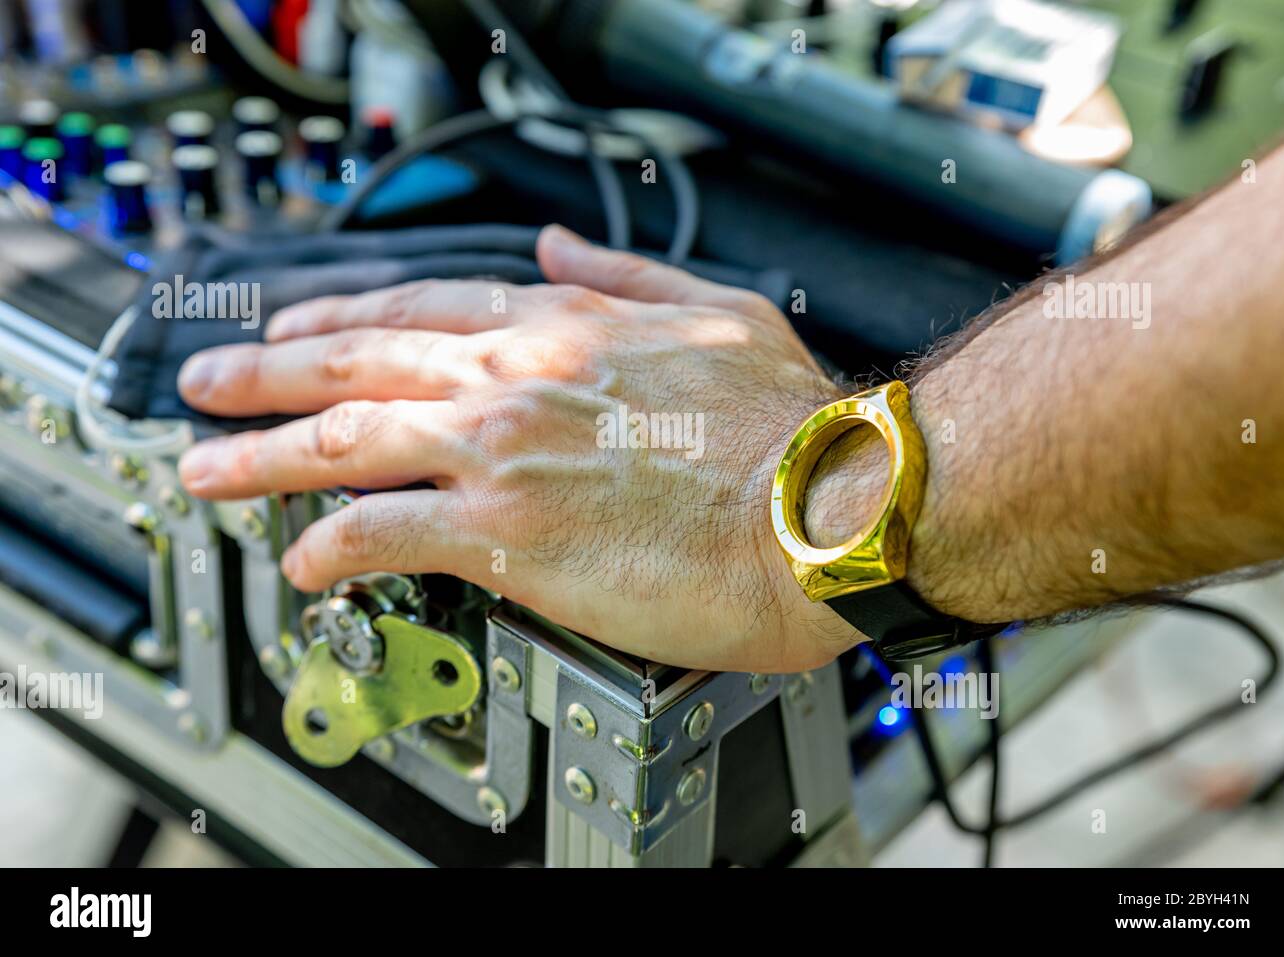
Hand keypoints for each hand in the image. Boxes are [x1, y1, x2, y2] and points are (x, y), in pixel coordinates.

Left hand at [177, 226, 863, 671]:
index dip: (343, 316)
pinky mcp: (507, 535)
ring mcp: (503, 453)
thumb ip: (627, 275)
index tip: (297, 329)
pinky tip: (301, 560)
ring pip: (341, 441)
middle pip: (355, 362)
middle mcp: (518, 379)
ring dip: (259, 454)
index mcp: (566, 328)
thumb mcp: (719, 310)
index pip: (421, 308)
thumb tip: (564, 246)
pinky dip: (329, 546)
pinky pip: (383, 534)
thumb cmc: (790, 427)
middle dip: (264, 371)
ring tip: (206, 470)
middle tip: (206, 385)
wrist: (827, 507)